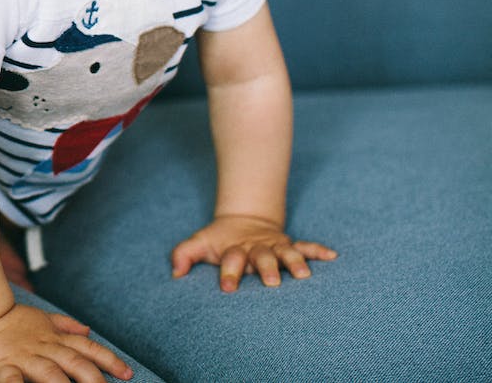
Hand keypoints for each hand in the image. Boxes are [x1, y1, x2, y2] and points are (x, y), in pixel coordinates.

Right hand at [0, 303, 133, 382]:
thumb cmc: (12, 321)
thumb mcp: (42, 319)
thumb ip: (66, 326)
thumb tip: (89, 331)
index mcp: (55, 338)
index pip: (87, 349)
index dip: (109, 361)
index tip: (127, 374)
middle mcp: (44, 348)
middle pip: (75, 364)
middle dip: (94, 380)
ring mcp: (25, 358)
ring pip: (50, 374)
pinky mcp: (4, 368)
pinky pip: (13, 382)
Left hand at [171, 214, 337, 291]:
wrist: (242, 219)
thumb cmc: (219, 241)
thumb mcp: (200, 244)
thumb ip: (184, 254)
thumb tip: (175, 273)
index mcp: (235, 249)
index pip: (231, 260)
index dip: (229, 273)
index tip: (228, 288)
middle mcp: (257, 248)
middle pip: (262, 257)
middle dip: (266, 268)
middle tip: (271, 282)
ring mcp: (275, 246)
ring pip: (286, 252)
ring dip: (295, 261)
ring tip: (304, 275)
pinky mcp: (289, 244)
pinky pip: (305, 246)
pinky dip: (317, 250)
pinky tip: (332, 256)